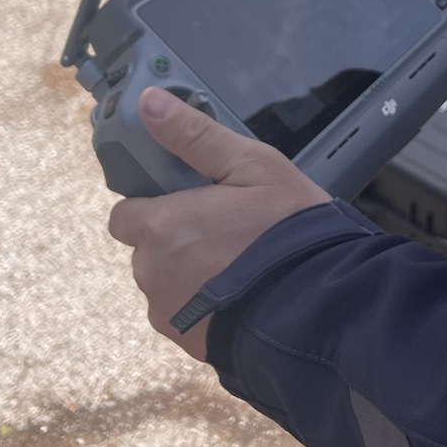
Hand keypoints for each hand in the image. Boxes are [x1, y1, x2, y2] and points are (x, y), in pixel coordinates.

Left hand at [107, 86, 329, 358]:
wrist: (320, 310)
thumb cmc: (287, 231)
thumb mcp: (253, 168)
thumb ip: (195, 137)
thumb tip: (149, 102)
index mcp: (159, 226)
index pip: (125, 215)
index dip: (154, 207)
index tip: (191, 203)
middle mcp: (150, 272)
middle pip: (148, 250)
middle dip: (177, 241)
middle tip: (229, 232)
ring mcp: (167, 314)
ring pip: (167, 285)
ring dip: (190, 276)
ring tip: (243, 267)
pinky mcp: (187, 345)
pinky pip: (184, 318)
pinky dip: (205, 308)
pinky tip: (244, 297)